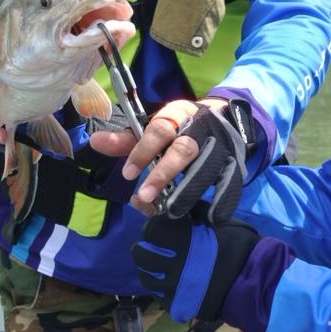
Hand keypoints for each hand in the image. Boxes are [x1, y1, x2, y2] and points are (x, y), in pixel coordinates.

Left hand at [91, 97, 254, 221]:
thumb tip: (95, 141)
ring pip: (205, 168)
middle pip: (183, 150)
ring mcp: (220, 146)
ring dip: (186, 192)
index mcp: (177, 115)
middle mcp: (200, 129)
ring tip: (169, 210)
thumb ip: (127, 139)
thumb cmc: (180, 127)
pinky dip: (223, 201)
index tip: (127, 174)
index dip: (143, 151)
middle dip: (163, 174)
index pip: (159, 129)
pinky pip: (231, 183)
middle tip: (143, 196)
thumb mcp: (155, 127)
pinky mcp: (235, 163)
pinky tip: (211, 216)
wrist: (224, 117)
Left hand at [131, 208, 259, 322]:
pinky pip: (158, 295)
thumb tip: (174, 206)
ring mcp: (175, 289)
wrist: (253, 280)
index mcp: (184, 242)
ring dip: (149, 268)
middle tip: (155, 245)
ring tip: (161, 264)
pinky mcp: (177, 306)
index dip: (154, 226)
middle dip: (144, 246)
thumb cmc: (238, 246)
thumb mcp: (218, 221)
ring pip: (145, 277)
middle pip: (141, 254)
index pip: (151, 230)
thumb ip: (194, 213)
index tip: (161, 226)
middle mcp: (174, 266)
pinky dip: (161, 287)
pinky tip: (172, 281)